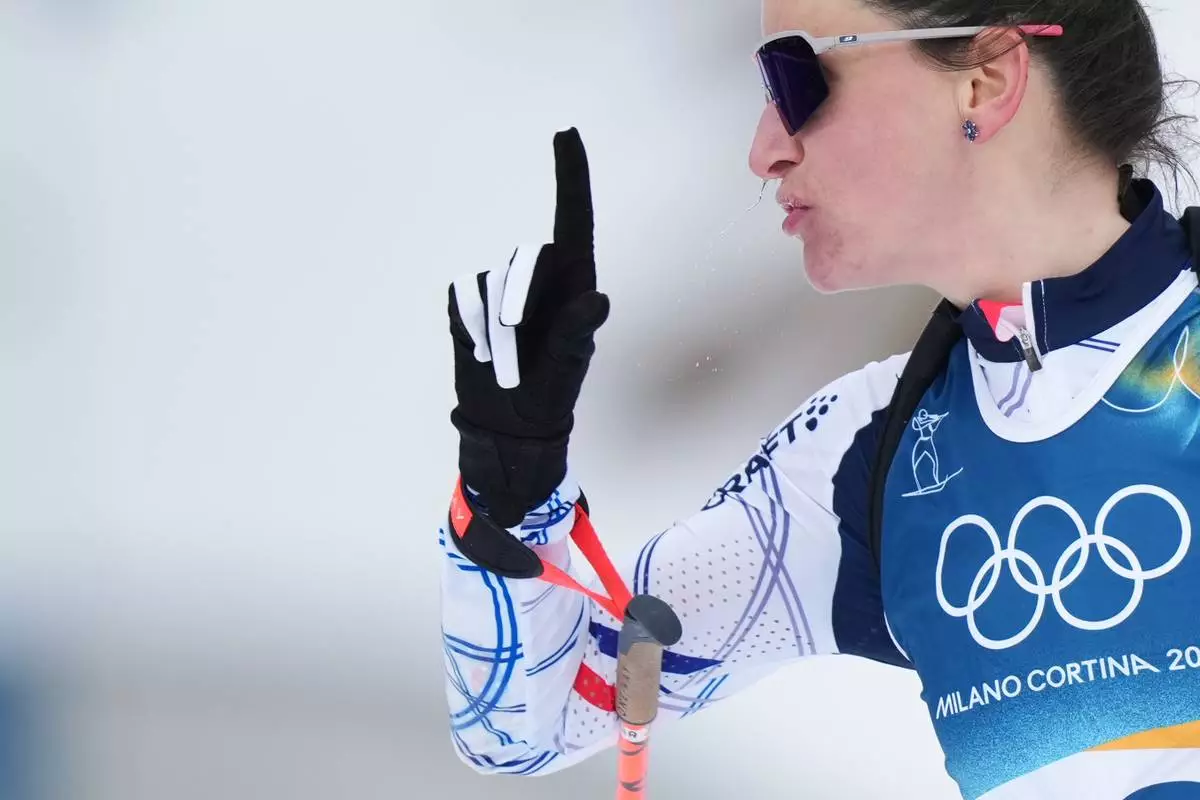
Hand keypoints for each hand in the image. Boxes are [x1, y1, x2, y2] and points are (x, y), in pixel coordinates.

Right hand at [447, 127, 609, 527]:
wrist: (507, 420)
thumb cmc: (551, 390)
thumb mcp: (569, 365)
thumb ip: (578, 332)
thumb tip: (597, 302)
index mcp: (574, 280)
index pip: (574, 217)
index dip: (571, 175)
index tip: (566, 133)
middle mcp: (538, 275)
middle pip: (524, 260)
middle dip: (518, 305)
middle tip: (518, 347)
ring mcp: (501, 286)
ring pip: (490, 283)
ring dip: (494, 330)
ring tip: (504, 363)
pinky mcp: (468, 300)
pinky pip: (462, 296)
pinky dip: (468, 326)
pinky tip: (480, 352)